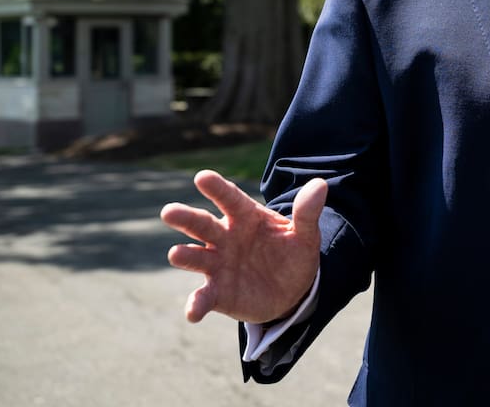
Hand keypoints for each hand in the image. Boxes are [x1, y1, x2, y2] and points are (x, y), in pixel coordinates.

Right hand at [160, 170, 326, 323]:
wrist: (293, 289)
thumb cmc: (293, 252)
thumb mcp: (305, 234)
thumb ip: (307, 212)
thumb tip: (320, 185)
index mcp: (246, 217)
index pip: (230, 199)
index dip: (217, 188)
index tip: (202, 177)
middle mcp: (225, 238)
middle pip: (202, 225)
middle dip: (186, 218)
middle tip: (169, 211)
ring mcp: (218, 265)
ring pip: (196, 257)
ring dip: (185, 255)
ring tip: (176, 254)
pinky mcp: (218, 293)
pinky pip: (204, 298)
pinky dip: (196, 304)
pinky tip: (193, 312)